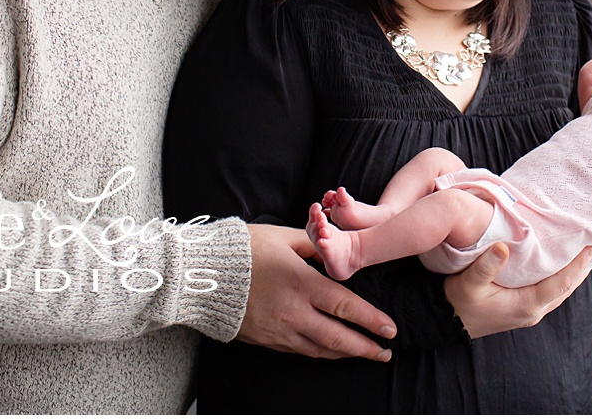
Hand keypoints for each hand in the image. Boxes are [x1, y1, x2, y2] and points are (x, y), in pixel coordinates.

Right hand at [239, 224, 395, 360]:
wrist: (202, 276)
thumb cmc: (244, 251)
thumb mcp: (284, 237)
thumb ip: (315, 245)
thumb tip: (334, 248)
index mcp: (302, 284)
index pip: (347, 307)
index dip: (372, 321)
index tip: (390, 329)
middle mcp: (294, 313)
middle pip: (338, 338)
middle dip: (365, 347)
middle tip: (385, 352)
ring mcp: (279, 331)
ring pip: (320, 350)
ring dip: (344, 353)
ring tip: (363, 353)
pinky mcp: (266, 340)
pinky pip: (299, 351)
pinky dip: (319, 352)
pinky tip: (328, 350)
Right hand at [443, 242, 591, 338]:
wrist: (446, 321)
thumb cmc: (458, 303)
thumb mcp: (469, 282)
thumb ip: (487, 265)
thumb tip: (503, 247)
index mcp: (526, 305)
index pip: (562, 284)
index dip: (577, 266)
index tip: (590, 248)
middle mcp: (533, 311)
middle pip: (566, 289)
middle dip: (580, 269)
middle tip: (591, 246)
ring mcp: (529, 311)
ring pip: (558, 292)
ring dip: (570, 274)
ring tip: (579, 254)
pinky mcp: (522, 309)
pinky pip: (549, 292)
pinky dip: (557, 278)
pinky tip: (555, 265)